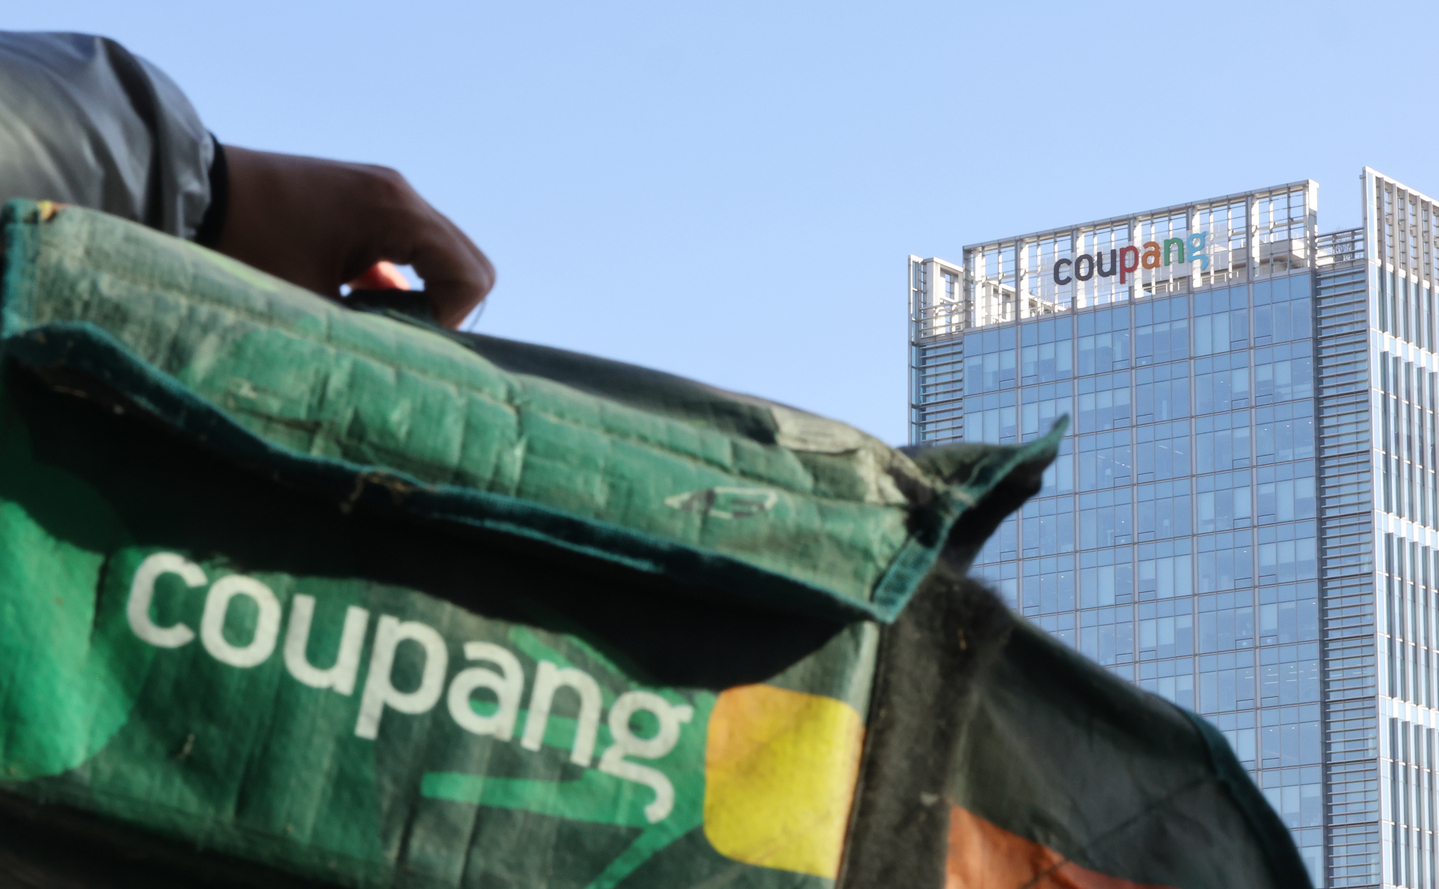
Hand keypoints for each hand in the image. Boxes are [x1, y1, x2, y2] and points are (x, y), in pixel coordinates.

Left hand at [216, 146, 493, 327]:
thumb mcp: (311, 299)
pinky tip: (356, 296)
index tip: (402, 334)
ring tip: (371, 315)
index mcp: (396, 210)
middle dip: (445, 305)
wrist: (194, 191)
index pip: (471, 275)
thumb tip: (407, 361)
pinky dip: (398, 276)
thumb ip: (369, 329)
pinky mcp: (364, 198)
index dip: (449, 318)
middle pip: (468, 261)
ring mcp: (384, 190)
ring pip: (441, 253)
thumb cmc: (247, 244)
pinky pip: (409, 243)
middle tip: (397, 330)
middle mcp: (400, 193)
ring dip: (422, 291)